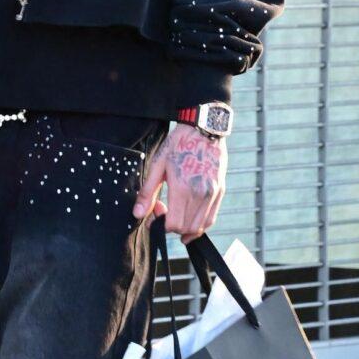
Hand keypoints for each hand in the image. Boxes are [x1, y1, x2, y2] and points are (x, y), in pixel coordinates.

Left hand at [136, 126, 224, 242]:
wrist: (204, 129)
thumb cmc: (178, 144)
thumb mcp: (158, 165)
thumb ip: (147, 193)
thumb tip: (138, 214)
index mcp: (182, 188)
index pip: (173, 225)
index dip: (160, 225)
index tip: (155, 213)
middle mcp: (199, 194)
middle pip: (185, 229)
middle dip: (172, 227)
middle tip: (164, 210)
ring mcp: (212, 194)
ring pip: (199, 227)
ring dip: (185, 228)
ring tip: (176, 214)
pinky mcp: (220, 191)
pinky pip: (211, 218)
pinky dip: (200, 224)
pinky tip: (190, 219)